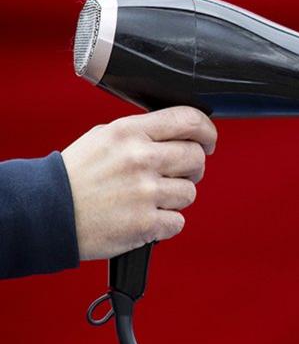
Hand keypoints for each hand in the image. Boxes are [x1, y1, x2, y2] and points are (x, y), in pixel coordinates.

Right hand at [61, 106, 217, 259]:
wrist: (46, 213)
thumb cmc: (76, 176)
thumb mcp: (104, 138)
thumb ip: (141, 134)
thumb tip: (179, 134)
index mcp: (130, 132)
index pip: (188, 120)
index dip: (206, 131)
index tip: (208, 140)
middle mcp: (140, 159)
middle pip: (196, 158)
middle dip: (192, 167)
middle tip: (177, 174)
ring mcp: (145, 192)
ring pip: (189, 192)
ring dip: (175, 198)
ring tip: (148, 199)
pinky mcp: (146, 223)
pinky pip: (178, 222)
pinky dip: (165, 224)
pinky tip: (143, 218)